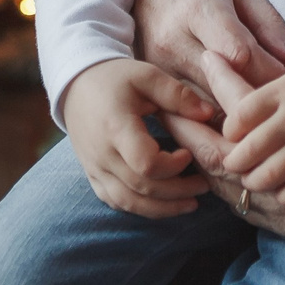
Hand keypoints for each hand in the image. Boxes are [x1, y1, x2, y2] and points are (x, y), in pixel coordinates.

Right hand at [57, 58, 216, 217]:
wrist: (76, 86)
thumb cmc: (115, 78)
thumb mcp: (147, 75)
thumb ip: (178, 95)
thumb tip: (209, 114)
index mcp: (116, 127)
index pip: (145, 163)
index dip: (172, 166)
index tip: (189, 153)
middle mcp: (102, 154)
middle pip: (142, 188)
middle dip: (178, 191)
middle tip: (204, 184)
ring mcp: (95, 168)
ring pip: (129, 202)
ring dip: (163, 208)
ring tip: (191, 203)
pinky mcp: (93, 176)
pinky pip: (117, 202)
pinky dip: (142, 208)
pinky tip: (164, 204)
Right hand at [133, 0, 284, 113]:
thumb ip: (268, 25)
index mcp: (198, 8)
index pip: (240, 54)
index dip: (271, 73)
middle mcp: (173, 41)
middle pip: (224, 88)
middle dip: (258, 101)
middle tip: (283, 107)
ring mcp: (157, 68)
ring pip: (205, 111)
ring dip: (236, 118)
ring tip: (261, 118)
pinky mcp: (150, 86)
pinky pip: (186, 119)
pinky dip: (213, 126)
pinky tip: (232, 124)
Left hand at [218, 59, 284, 203]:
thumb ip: (265, 97)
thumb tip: (231, 111)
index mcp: (283, 92)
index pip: (239, 116)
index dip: (229, 131)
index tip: (232, 136)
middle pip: (248, 150)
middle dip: (235, 163)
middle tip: (236, 165)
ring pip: (268, 175)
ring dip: (255, 182)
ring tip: (255, 179)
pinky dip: (284, 194)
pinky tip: (283, 189)